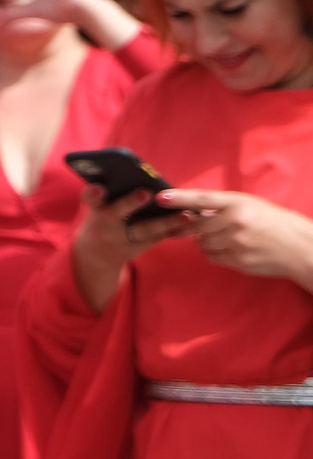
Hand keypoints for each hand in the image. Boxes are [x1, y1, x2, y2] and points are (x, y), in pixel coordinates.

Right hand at [67, 183, 189, 311]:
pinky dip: (176, 229)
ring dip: (166, 222)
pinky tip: (192, 222)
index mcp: (94, 210)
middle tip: (144, 192)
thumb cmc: (100, 219)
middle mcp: (106, 226)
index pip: (90, 199)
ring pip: (146, 229)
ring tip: (185, 214)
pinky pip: (160, 237)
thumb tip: (136, 171)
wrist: (96, 256)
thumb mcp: (96, 207)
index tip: (99, 187)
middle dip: (129, 203)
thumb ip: (109, 193)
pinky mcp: (141, 247)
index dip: (93, 193)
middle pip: (117, 214)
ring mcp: (123, 239)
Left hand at [158, 188, 312, 288]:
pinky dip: (213, 253)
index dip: (179, 198)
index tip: (160, 197)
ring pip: (201, 242)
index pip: (202, 199)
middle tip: (186, 225)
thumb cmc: (272, 221)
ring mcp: (236, 243)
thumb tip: (191, 211)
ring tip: (220, 236)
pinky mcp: (238, 261)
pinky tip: (227, 248)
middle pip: (195, 225)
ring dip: (203, 240)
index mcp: (238, 204)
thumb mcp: (250, 205)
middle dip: (188, 226)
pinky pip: (211, 257)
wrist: (299, 248)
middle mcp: (236, 222)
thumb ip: (222, 206)